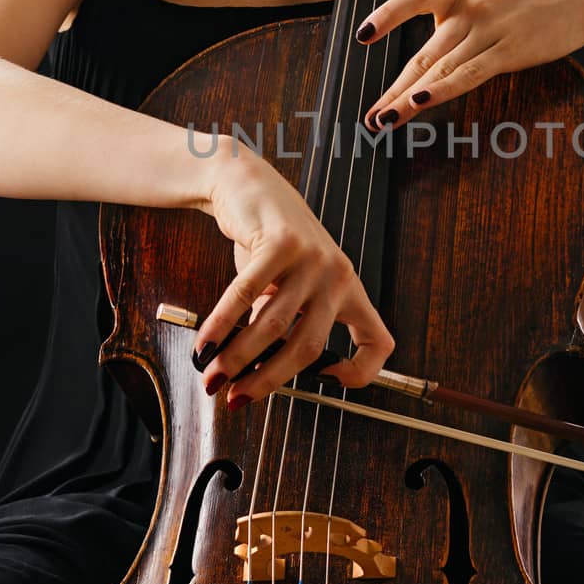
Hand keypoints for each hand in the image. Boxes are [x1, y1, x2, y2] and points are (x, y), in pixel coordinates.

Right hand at [192, 143, 394, 406]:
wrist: (250, 186)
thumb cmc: (270, 244)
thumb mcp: (291, 285)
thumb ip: (287, 323)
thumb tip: (256, 376)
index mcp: (349, 290)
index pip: (379, 341)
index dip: (362, 372)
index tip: (329, 382)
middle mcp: (338, 276)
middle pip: (308, 347)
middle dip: (268, 380)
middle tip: (237, 398)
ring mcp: (312, 258)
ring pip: (273, 325)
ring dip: (237, 358)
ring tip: (212, 376)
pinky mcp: (280, 243)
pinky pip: (246, 295)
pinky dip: (221, 324)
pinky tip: (205, 344)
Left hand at [355, 0, 583, 129]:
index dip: (387, 15)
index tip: (361, 36)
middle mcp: (470, 9)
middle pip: (423, 52)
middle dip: (393, 88)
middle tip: (370, 115)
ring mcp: (489, 32)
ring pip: (441, 69)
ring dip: (409, 98)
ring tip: (385, 121)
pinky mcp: (510, 53)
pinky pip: (470, 74)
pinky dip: (444, 88)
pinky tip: (422, 102)